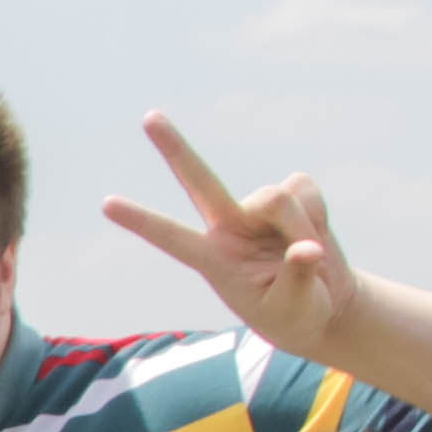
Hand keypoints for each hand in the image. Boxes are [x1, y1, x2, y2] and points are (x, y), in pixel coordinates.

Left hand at [101, 115, 361, 354]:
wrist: (324, 304)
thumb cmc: (297, 314)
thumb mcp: (294, 307)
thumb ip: (297, 277)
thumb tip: (307, 249)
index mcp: (214, 259)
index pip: (170, 238)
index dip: (141, 221)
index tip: (107, 204)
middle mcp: (230, 226)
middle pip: (199, 181)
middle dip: (175, 149)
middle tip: (148, 116)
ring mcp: (257, 208)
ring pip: (277, 198)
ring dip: (302, 228)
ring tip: (309, 258)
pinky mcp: (290, 194)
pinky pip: (305, 190)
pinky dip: (318, 215)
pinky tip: (316, 235)